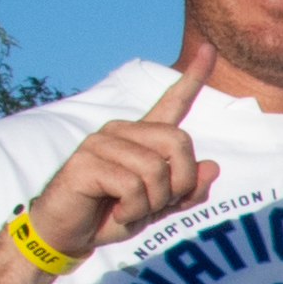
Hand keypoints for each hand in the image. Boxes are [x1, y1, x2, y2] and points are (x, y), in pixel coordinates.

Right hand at [17, 62, 215, 262]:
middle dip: (179, 184)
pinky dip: (132, 209)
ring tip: (129, 209)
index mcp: (141, 137)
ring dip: (152, 202)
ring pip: (156, 169)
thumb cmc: (111, 214)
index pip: (172, 101)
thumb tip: (213, 166)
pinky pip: (132, 185)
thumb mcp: (158, 207)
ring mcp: (101, 142)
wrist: (70, 233)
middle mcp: (122, 131)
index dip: (193, 77)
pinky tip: (116, 212)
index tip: (209, 49)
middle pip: (179, 142)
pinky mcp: (86, 160)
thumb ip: (186, 190)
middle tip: (155, 204)